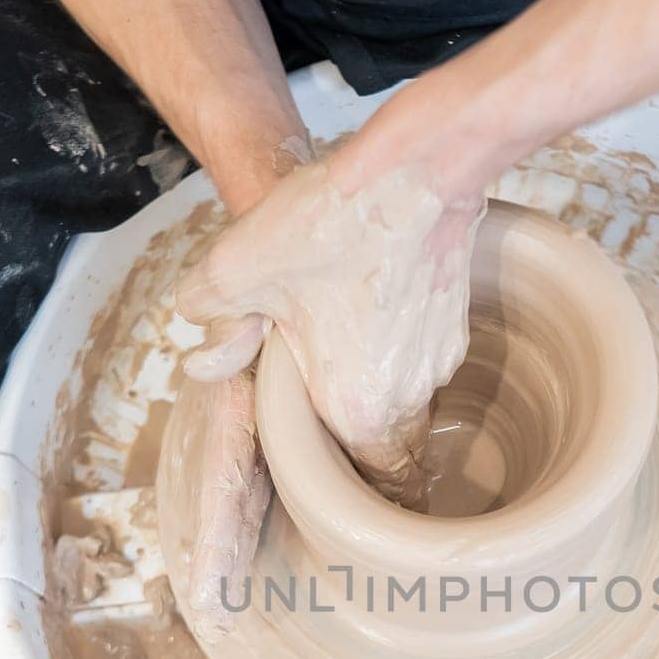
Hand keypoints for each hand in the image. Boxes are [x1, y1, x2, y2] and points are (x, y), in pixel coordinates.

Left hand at [175, 155, 485, 506]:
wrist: (419, 168)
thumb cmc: (333, 225)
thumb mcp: (239, 268)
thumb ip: (206, 315)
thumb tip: (202, 352)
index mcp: (357, 407)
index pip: (372, 482)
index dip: (356, 490)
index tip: (340, 488)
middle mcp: (408, 395)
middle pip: (394, 449)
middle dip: (367, 450)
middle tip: (337, 440)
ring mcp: (440, 358)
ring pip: (409, 402)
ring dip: (382, 396)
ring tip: (342, 365)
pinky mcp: (456, 322)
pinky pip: (423, 359)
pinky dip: (400, 352)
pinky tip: (370, 315)